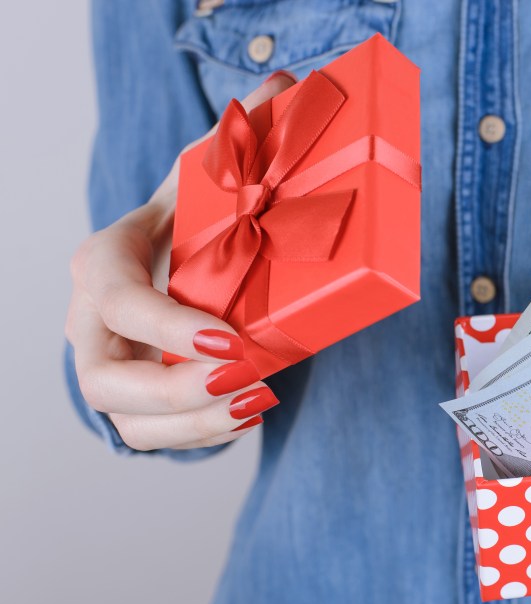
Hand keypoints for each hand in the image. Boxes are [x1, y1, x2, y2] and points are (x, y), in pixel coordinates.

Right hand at [65, 72, 295, 450]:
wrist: (175, 259)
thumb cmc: (191, 220)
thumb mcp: (206, 181)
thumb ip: (236, 143)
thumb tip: (285, 83)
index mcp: (103, 262)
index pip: (116, 300)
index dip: (167, 328)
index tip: (233, 341)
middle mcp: (90, 321)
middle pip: (103, 380)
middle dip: (175, 392)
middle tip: (249, 381)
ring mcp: (108, 364)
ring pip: (126, 421)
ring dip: (193, 424)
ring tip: (258, 403)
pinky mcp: (133, 400)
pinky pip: (151, 437)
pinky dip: (199, 436)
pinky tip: (248, 414)